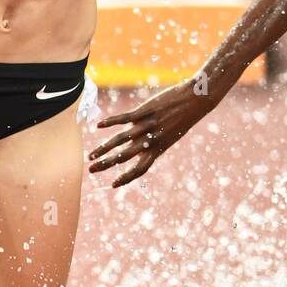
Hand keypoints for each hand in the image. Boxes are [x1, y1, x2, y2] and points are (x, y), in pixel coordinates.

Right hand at [87, 79, 215, 186]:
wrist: (196, 100)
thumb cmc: (182, 117)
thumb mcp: (169, 135)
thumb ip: (151, 142)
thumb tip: (135, 146)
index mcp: (158, 149)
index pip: (140, 169)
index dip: (126, 179)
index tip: (113, 185)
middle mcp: (150, 140)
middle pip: (124, 157)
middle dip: (106, 165)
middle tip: (91, 170)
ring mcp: (146, 125)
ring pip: (120, 140)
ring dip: (103, 148)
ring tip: (91, 154)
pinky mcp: (144, 111)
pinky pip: (124, 118)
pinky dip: (110, 122)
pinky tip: (98, 125)